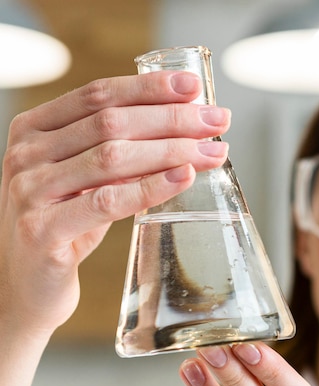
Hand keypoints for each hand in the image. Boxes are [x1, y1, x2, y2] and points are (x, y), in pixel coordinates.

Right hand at [0, 71, 229, 338]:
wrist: (25, 288)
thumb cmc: (60, 231)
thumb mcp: (82, 184)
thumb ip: (112, 156)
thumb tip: (178, 131)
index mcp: (33, 130)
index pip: (98, 95)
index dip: (149, 88)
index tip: (194, 88)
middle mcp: (26, 154)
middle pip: (111, 122)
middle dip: (172, 119)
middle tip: (217, 121)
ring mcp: (30, 192)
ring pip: (112, 156)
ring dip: (171, 150)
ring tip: (212, 151)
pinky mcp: (42, 231)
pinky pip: (107, 202)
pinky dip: (149, 188)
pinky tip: (182, 177)